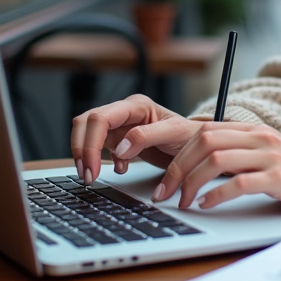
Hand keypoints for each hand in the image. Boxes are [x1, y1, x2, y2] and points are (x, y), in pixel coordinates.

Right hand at [69, 94, 202, 184]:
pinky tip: (121, 168)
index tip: (93, 167)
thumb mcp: (173, 133)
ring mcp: (121, 126)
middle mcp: (124, 113)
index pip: (101, 118)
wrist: (198, 147)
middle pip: (87, 123)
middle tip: (87, 174)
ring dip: (86, 154)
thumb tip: (120, 148)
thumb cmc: (189, 135)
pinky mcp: (121, 140)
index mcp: (136, 106)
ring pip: (89, 133)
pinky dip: (103, 160)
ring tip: (91, 175)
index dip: (91, 143)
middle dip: (82, 148)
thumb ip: (146, 137)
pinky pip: (100, 147)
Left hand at [131, 121, 280, 214]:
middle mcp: (258, 137)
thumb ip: (237, 151)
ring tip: (183, 202)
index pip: (201, 131)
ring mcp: (269, 156)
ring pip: (216, 160)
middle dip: (175, 169)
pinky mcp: (280, 178)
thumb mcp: (266, 153)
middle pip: (203, 142)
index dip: (172, 149)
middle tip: (163, 193)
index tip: (160, 174)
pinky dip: (216, 195)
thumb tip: (198, 163)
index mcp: (251, 130)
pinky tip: (207, 205)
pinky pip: (239, 183)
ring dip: (191, 183)